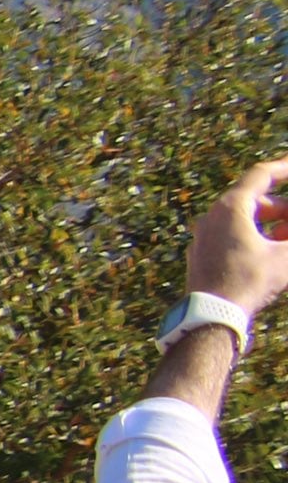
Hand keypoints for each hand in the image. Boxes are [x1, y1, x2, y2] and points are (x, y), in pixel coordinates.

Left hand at [186, 157, 287, 320]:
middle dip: (284, 209)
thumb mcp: (286, 257)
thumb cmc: (249, 282)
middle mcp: (212, 216)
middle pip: (256, 200)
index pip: (261, 175)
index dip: (284, 168)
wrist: (211, 314)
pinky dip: (255, 236)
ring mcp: (204, 234)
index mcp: (230, 207)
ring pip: (244, 219)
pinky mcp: (202, 252)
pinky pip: (232, 235)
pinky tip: (271, 252)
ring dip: (271, 225)